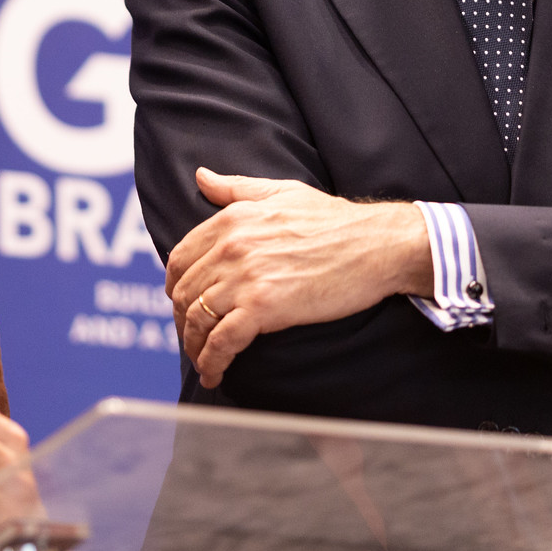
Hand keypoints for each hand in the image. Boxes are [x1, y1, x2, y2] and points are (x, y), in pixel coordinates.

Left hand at [166, 168, 430, 388]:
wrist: (376, 245)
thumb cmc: (335, 220)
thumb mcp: (282, 192)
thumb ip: (236, 188)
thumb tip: (201, 176)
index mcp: (232, 219)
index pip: (181, 257)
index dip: (175, 285)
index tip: (182, 303)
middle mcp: (231, 246)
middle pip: (184, 292)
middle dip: (182, 321)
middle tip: (192, 338)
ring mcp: (245, 277)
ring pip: (197, 319)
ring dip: (193, 346)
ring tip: (202, 360)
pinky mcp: (262, 308)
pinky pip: (221, 342)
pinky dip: (211, 362)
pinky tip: (215, 374)